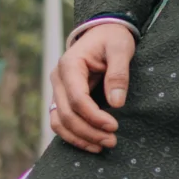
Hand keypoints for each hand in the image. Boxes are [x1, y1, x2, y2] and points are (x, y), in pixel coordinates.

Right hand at [51, 21, 135, 152]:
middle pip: (66, 114)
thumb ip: (118, 74)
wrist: (103, 32)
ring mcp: (57, 89)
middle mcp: (58, 79)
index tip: (114, 126)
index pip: (77, 99)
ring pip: (59, 122)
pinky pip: (61, 121)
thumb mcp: (121, 48)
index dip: (94, 116)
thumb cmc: (112, 38)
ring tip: (102, 146)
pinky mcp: (61, 98)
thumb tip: (116, 103)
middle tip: (112, 141)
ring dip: (79, 138)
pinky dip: (73, 135)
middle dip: (88, 131)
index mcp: (70, 65)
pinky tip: (91, 144)